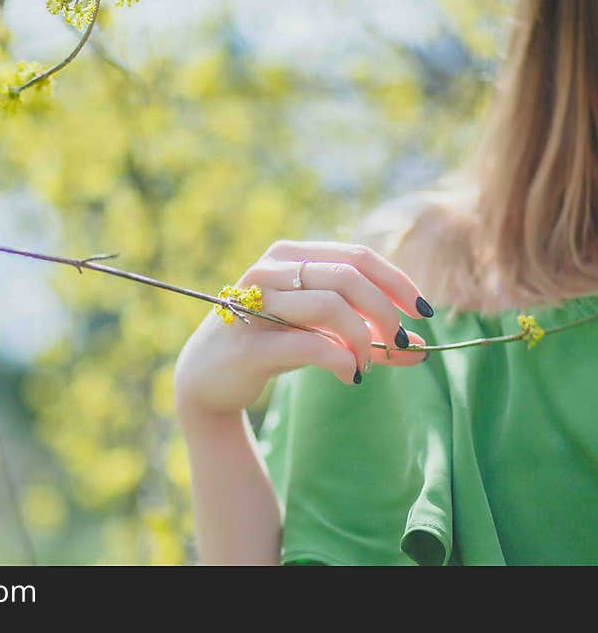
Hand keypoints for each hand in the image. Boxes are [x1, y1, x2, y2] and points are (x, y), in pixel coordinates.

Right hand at [174, 241, 431, 419]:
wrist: (207, 377)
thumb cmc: (269, 345)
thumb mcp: (318, 330)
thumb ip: (365, 333)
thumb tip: (423, 350)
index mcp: (289, 255)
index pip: (357, 256)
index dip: (398, 283)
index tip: (424, 313)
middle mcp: (270, 270)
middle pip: (349, 277)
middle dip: (387, 313)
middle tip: (401, 344)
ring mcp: (255, 304)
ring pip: (332, 306)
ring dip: (364, 341)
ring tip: (367, 365)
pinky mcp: (249, 344)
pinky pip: (310, 345)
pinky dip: (342, 361)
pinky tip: (352, 375)